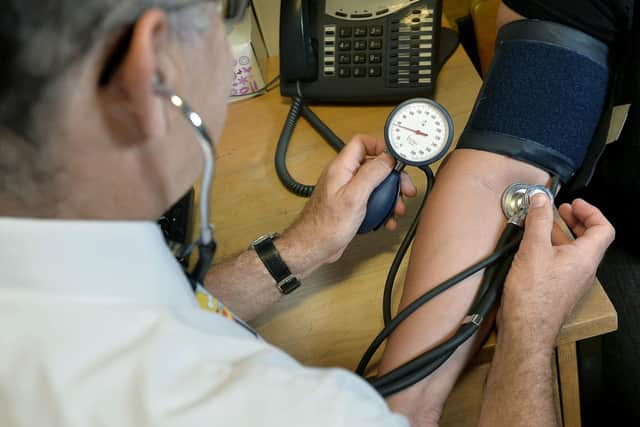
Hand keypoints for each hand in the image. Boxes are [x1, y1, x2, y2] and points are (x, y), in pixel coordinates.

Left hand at [284, 134, 416, 264]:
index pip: (362, 143)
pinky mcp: (350, 206)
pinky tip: (387, 220)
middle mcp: (344, 176)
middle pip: (373, 165)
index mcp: (342, 168)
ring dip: (390, 196)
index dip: (381, 146)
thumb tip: (388, 158)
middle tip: (405, 189)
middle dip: (392, 177)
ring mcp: (347, 191)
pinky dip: (381, 209)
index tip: (397, 159)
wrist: (314, 247)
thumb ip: (371, 174)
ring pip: (374, 185)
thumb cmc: (326, 225)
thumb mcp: (354, 196)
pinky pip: (370, 201)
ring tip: (397, 209)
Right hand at [499, 195, 614, 351]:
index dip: (591, 212)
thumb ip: (538, 221)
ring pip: (574, 252)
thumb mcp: (533, 249)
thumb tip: (541, 200)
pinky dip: (552, 250)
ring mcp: (572, 282)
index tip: (574, 204)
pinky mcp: (559, 290)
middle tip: (560, 211)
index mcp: (585, 257)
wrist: (526, 329)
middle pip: (589, 239)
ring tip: (541, 227)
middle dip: (575, 221)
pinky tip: (533, 250)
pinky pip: (562, 264)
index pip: (603, 228)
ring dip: (561, 235)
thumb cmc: (533, 296)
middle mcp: (584, 270)